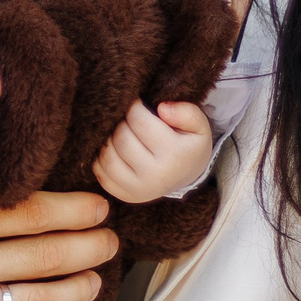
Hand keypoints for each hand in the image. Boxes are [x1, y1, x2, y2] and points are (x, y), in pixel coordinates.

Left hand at [92, 101, 212, 203]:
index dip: (134, 106)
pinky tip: (113, 148)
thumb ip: (187, 112)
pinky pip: (101, 172)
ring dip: (108, 139)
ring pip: (107, 156)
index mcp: (174, 155)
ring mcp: (139, 189)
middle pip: (121, 138)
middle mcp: (156, 176)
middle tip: (128, 119)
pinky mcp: (126, 195)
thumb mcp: (200, 126)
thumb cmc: (188, 144)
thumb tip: (162, 108)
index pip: (139, 121)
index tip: (137, 104)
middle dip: (121, 122)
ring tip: (120, 132)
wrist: (187, 175)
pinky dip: (101, 157)